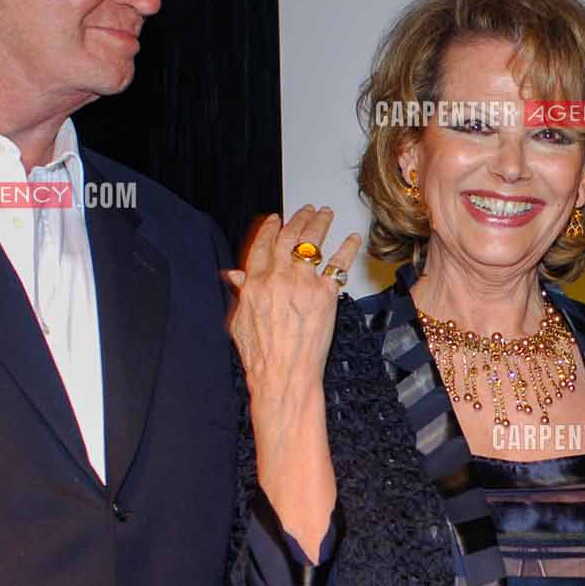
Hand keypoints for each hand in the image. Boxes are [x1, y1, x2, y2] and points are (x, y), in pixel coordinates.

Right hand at [227, 206, 360, 550]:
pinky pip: (338, 265)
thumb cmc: (260, 357)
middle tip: (308, 209)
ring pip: (312, 244)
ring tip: (327, 213)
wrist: (284, 376)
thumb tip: (232, 276)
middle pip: (289, 238)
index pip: (262, 245)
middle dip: (299, 219)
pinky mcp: (326, 295)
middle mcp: (277, 278)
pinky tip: (352, 238)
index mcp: (254, 283)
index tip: (276, 218)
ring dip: (320, 224)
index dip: (270, 228)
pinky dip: (346, 249)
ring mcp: (302, 284)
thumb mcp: (239, 322)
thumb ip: (240, 294)